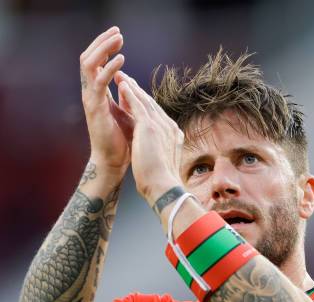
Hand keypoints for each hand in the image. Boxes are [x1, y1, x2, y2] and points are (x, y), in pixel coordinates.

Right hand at [80, 26, 132, 172]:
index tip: (118, 36)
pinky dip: (109, 68)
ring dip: (103, 49)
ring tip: (118, 39)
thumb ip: (125, 98)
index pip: (96, 62)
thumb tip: (129, 84)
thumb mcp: (125, 114)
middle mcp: (90, 93)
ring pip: (89, 64)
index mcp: (97, 94)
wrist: (113, 163)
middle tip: (117, 32)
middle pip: (89, 58)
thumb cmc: (120, 142)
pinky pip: (99, 82)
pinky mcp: (95, 108)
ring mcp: (90, 100)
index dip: (105, 47)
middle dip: (102, 42)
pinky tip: (121, 61)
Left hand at [114, 71, 183, 204]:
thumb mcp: (160, 163)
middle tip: (126, 79)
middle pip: (151, 105)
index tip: (135, 97)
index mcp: (172, 136)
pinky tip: (122, 84)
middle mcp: (169, 127)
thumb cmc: (160, 183)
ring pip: (145, 101)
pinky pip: (139, 105)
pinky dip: (130, 93)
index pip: (157, 116)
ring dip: (132, 87)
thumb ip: (158, 152)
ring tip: (121, 76)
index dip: (145, 104)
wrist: (163, 188)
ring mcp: (161, 125)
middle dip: (138, 92)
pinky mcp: (150, 127)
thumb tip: (153, 154)